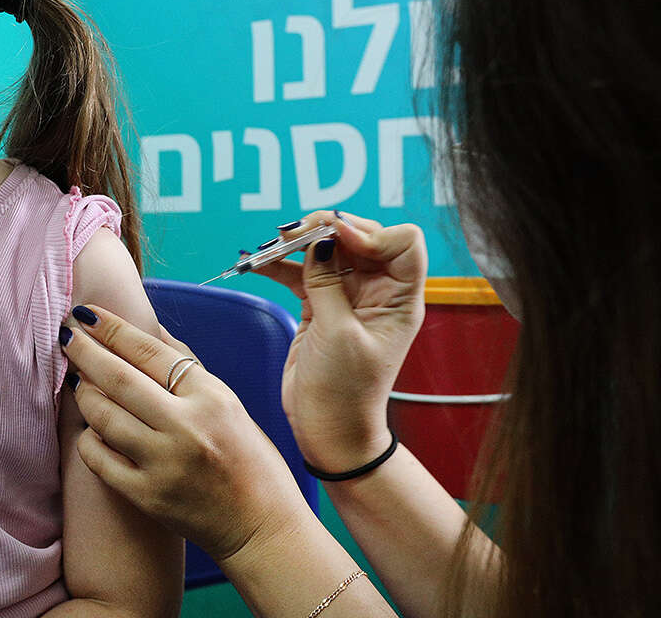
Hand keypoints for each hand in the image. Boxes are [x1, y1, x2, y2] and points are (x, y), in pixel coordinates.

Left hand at [62, 306, 308, 562]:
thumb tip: (150, 330)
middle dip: (86, 352)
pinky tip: (87, 429)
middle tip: (66, 335)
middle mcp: (187, 427)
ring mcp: (165, 464)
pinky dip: (87, 440)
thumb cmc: (249, 461)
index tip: (88, 314)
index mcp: (210, 397)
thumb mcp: (228, 404)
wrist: (262, 528)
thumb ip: (189, 368)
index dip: (114, 329)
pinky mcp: (148, 497)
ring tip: (77, 381)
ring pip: (105, 417)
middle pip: (121, 379)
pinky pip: (100, 460)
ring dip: (84, 394)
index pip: (152, 352)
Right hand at [254, 212, 426, 472]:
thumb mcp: (338, 334)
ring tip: (270, 247)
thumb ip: (328, 283)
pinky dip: (279, 265)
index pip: (402, 241)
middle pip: (358, 237)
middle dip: (325, 229)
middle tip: (292, 235)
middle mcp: (377, 291)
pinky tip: (257, 264)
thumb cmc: (345, 392)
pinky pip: (301, 272)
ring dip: (296, 244)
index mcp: (399, 298)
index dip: (371, 233)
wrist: (327, 431)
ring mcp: (346, 297)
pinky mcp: (318, 306)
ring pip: (325, 250)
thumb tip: (321, 239)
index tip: (337, 240)